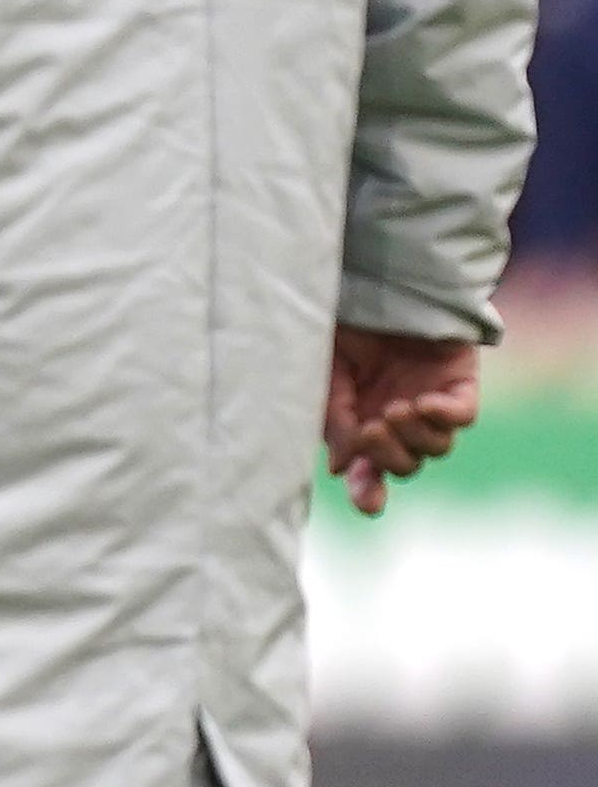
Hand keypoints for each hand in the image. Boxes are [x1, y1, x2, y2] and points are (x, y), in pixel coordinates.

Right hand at [325, 325, 479, 516]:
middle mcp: (399, 421)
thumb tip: (341, 467)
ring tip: (393, 409)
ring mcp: (431, 404)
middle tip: (370, 428)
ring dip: (413, 437)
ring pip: (437, 448)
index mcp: (362, 424)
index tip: (368, 503)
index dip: (368, 491)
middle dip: (387, 455)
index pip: (369, 472)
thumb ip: (332, 421)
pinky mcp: (459, 384)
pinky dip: (443, 417)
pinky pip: (462, 417)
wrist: (375, 283)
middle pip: (407, 466)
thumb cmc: (342, 328)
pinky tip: (421, 403)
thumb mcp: (324, 375)